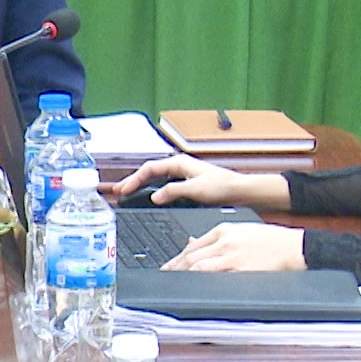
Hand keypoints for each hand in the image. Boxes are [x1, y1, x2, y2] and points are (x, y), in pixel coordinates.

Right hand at [112, 155, 290, 210]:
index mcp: (179, 163)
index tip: (124, 190)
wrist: (241, 192)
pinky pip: (164, 185)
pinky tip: (150, 198)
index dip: (134, 179)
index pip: (149, 168)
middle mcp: (180, 167)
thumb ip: (173, 191)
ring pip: (156, 178)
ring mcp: (183, 175)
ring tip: (129, 194)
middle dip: (134, 181)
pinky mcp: (188, 185)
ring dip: (142, 186)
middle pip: (150, 172)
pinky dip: (154, 190)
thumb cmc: (223, 187)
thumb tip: (155, 196)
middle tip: (119, 192)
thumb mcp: (196, 190)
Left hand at [163, 222, 306, 271]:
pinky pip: (215, 277)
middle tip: (165, 277)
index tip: (169, 266)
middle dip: (175, 268)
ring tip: (175, 284)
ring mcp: (232, 256)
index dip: (177, 257)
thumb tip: (191, 242)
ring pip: (198, 266)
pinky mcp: (241, 270)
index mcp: (224, 230)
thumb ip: (216, 238)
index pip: (193, 245)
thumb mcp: (241, 231)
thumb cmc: (271, 240)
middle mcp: (224, 241)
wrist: (294, 247)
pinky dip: (202, 283)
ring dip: (183, 276)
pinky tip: (194, 288)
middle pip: (191, 256)